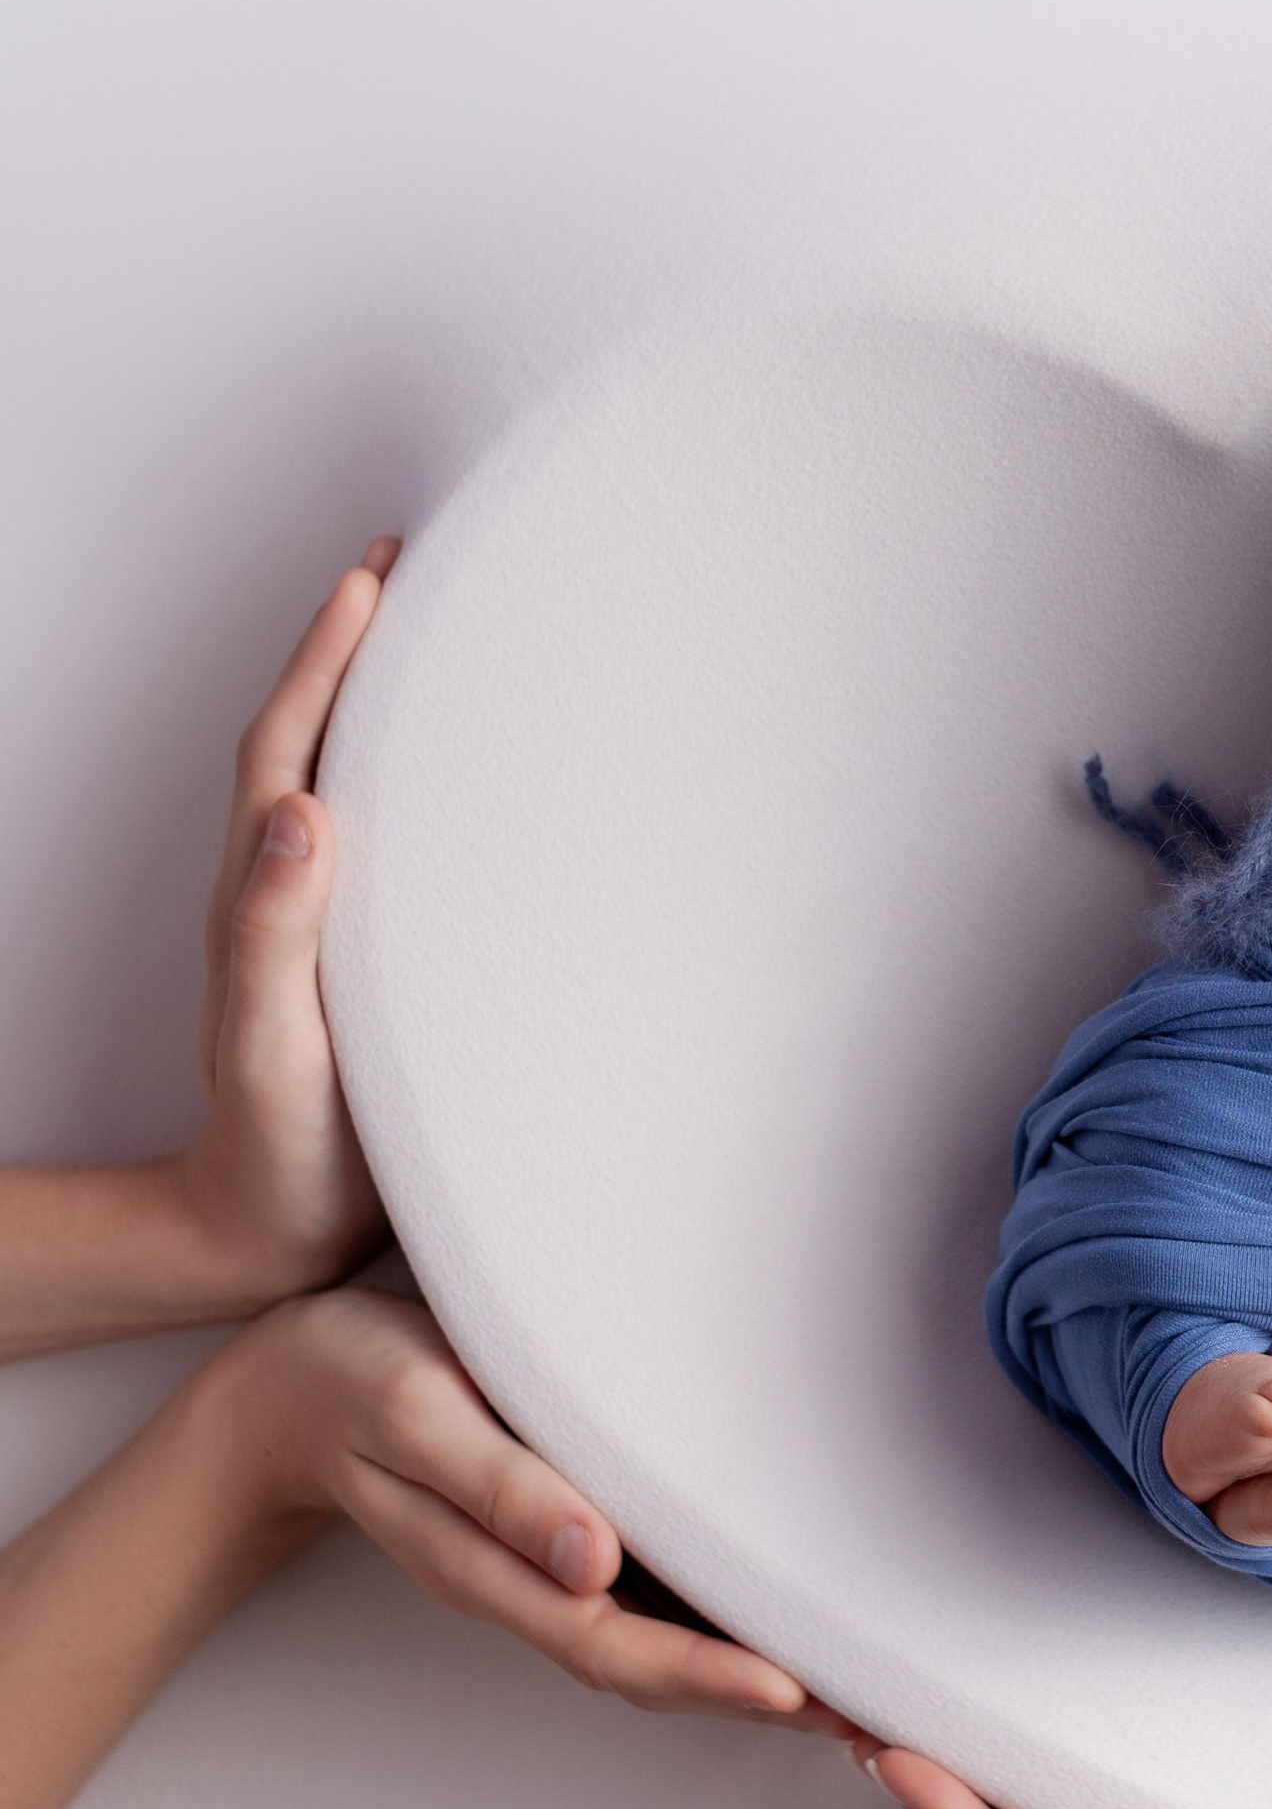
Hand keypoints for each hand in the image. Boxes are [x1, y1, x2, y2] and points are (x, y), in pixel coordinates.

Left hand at [176, 547, 400, 1300]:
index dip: (328, 658)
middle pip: (315, 736)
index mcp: (266, 895)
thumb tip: (298, 813)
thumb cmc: (280, 1153)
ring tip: (442, 645)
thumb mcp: (275, 1047)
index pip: (291, 744)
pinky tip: (468, 783)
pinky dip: (419, 781)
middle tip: (410, 574)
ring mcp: (323, 924)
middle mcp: (288, 892)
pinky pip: (389, 837)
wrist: (271, 1234)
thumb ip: (276, 935)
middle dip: (355, 648)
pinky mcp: (361, 959)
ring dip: (382, 704)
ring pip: (349, 779)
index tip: (374, 580)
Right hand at [222, 1288, 848, 1728]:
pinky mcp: (565, 1527)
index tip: (797, 1691)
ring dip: (757, 1665)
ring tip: (859, 1682)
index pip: (621, 1644)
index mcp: (497, 1569)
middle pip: (661, 1665)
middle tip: (873, 1716)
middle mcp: (534, 1583)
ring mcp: (550, 1564)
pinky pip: (654, 1591)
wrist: (286, 1387)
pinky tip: (783, 1610)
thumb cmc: (346, 1383)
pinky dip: (722, 1614)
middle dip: (766, 1698)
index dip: (711, 1674)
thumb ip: (500, 1489)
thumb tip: (591, 1562)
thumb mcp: (415, 1415)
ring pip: (665, 1637)